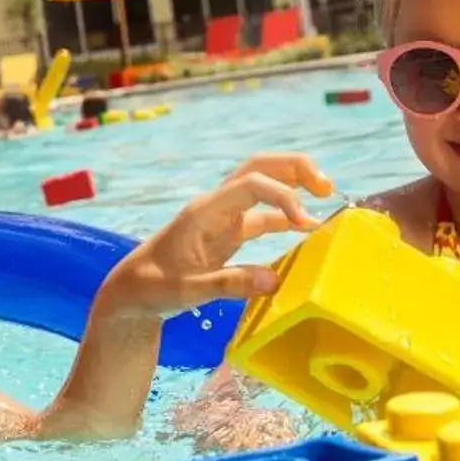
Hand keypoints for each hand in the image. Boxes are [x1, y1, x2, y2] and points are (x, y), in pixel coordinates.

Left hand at [99, 152, 333, 318]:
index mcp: (204, 212)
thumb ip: (227, 285)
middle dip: (294, 169)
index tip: (304, 223)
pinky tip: (308, 228)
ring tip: (328, 196)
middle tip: (327, 186)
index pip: (250, 184)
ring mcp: (223, 218)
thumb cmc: (151, 289)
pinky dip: (286, 217)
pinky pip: (262, 217)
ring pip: (263, 188)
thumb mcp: (185, 291)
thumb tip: (274, 280)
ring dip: (294, 186)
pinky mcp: (228, 234)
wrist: (131, 292)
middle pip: (259, 168)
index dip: (282, 196)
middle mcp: (216, 207)